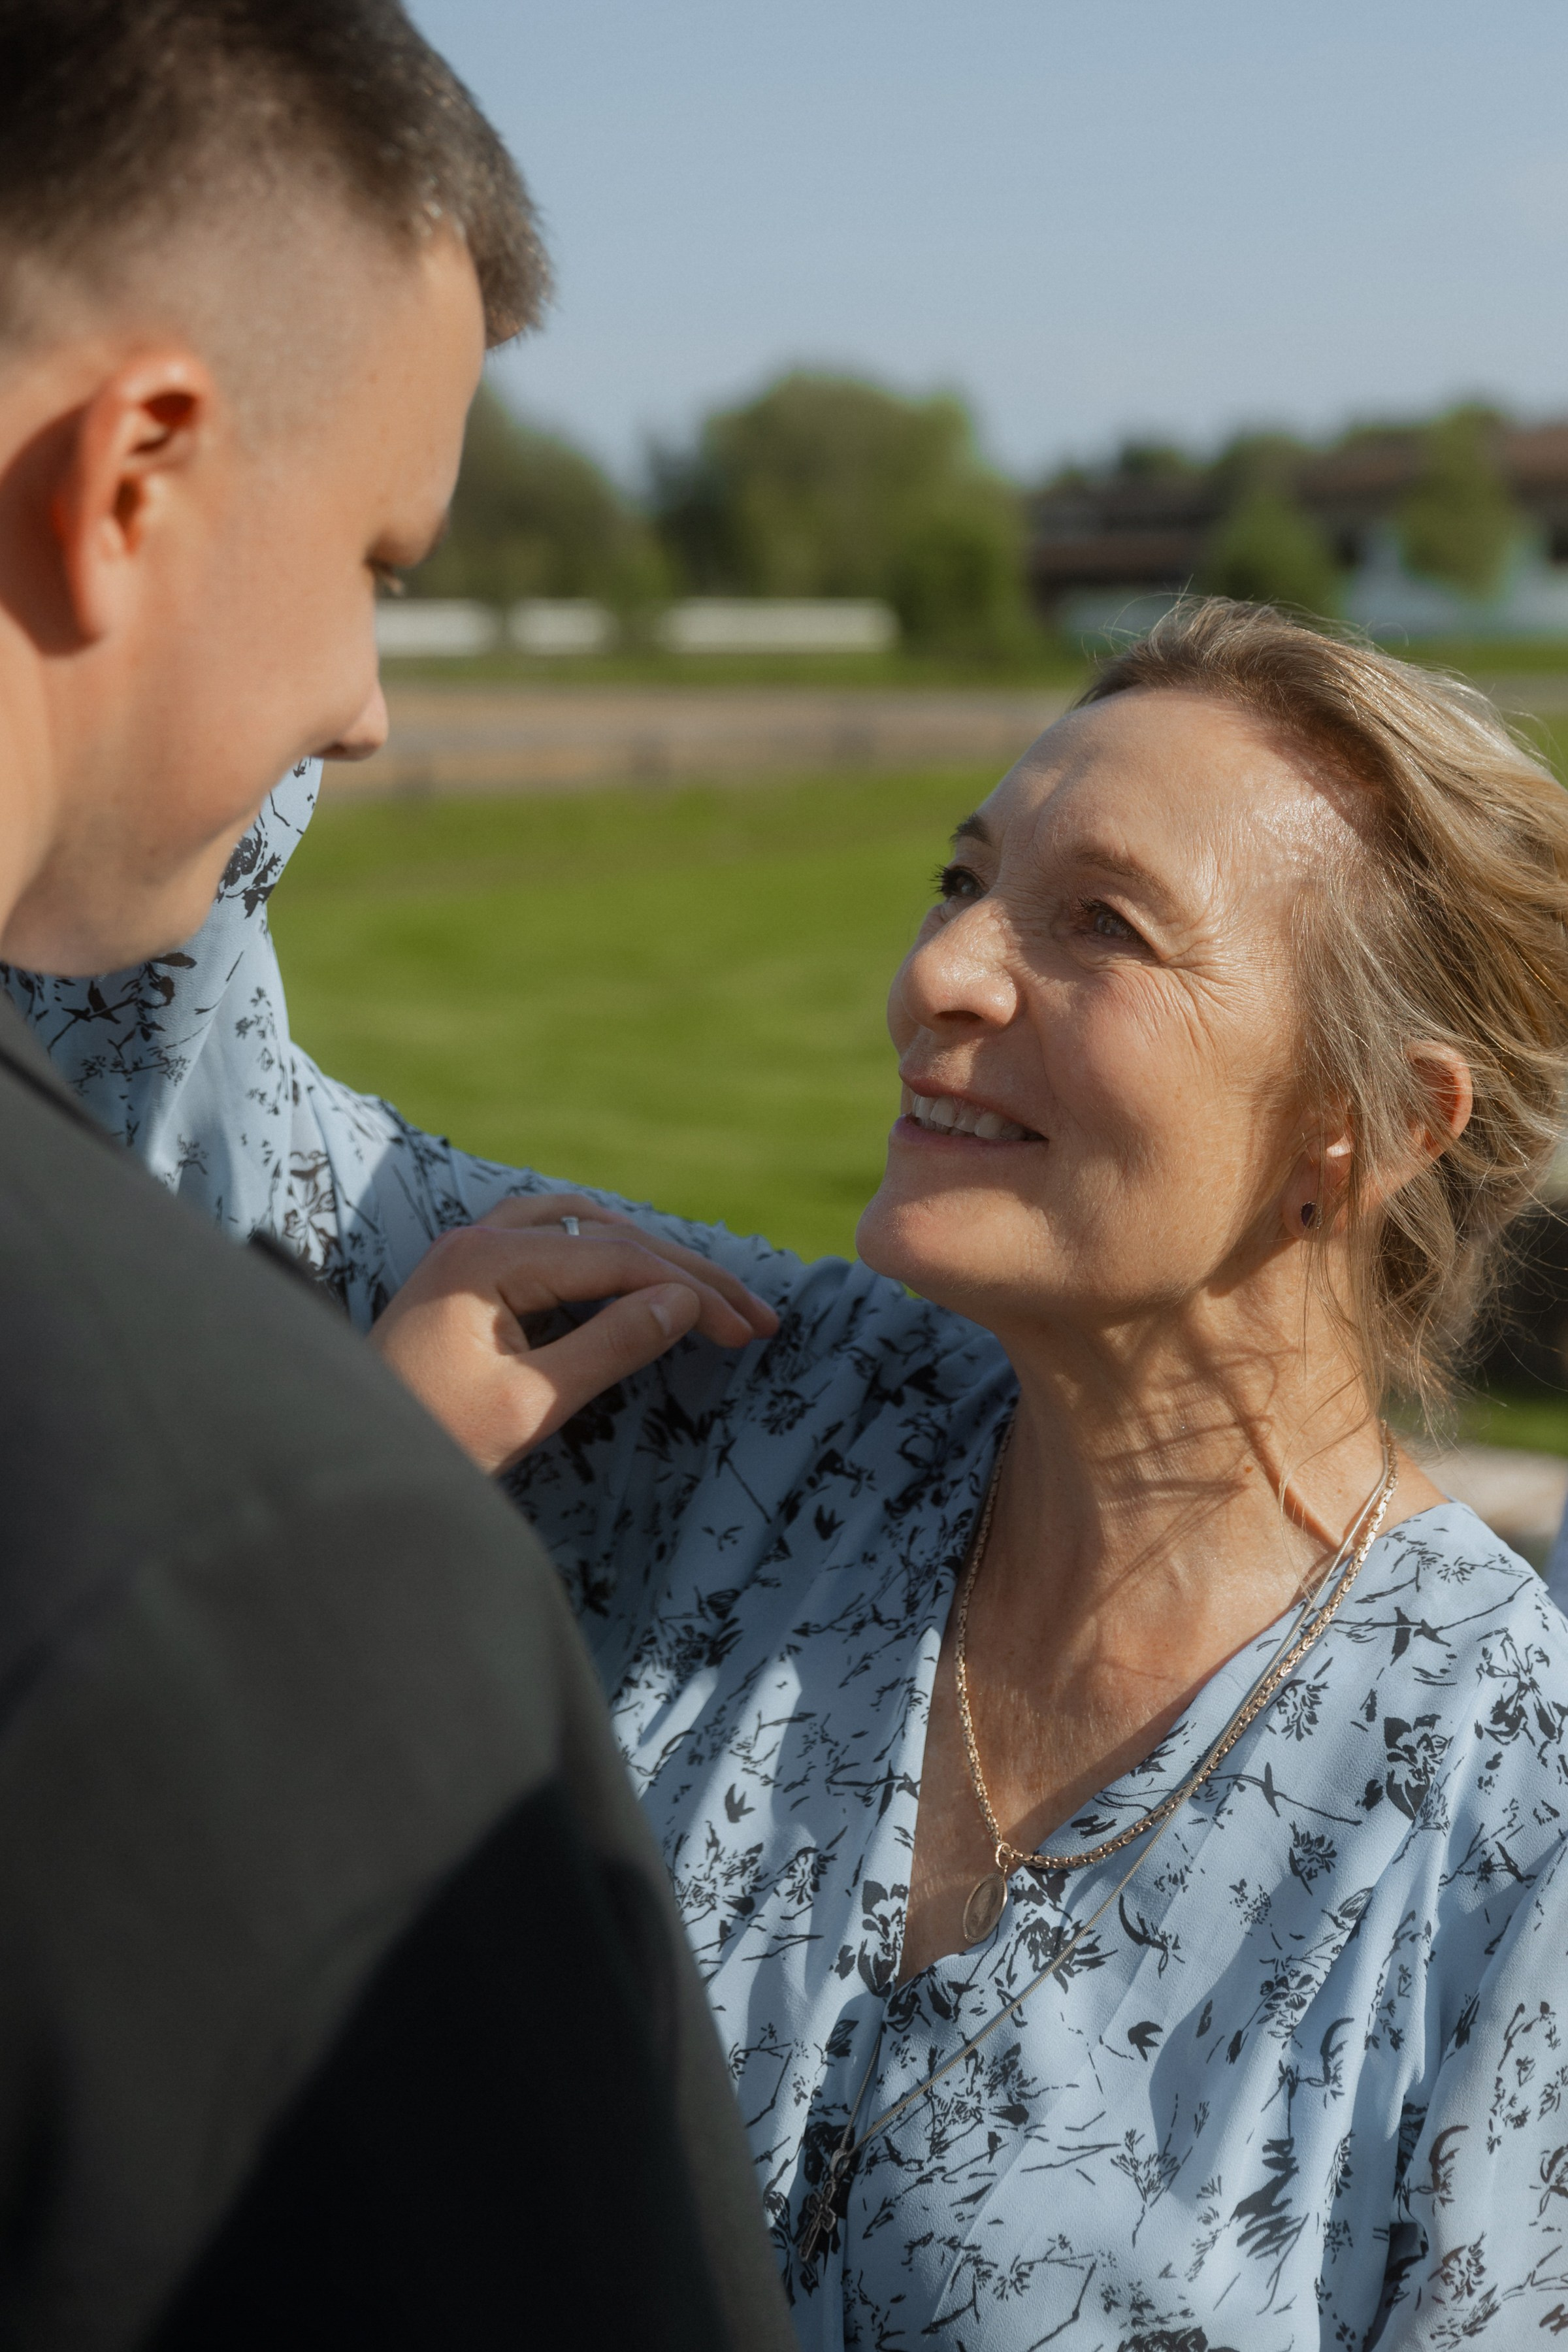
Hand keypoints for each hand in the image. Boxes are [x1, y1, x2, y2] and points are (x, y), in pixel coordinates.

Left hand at [368, 1193, 778, 1475]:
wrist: (336, 1459)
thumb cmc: (427, 1441)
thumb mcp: (530, 1404)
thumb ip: (610, 1347)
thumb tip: (684, 1305)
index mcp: (488, 1257)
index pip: (617, 1258)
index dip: (692, 1293)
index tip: (749, 1331)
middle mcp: (477, 1237)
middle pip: (605, 1233)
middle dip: (685, 1274)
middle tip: (754, 1316)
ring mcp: (468, 1252)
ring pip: (580, 1226)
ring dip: (648, 1255)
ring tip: (706, 1294)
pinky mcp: (465, 1278)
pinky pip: (549, 1241)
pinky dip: (603, 1256)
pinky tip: (634, 1279)